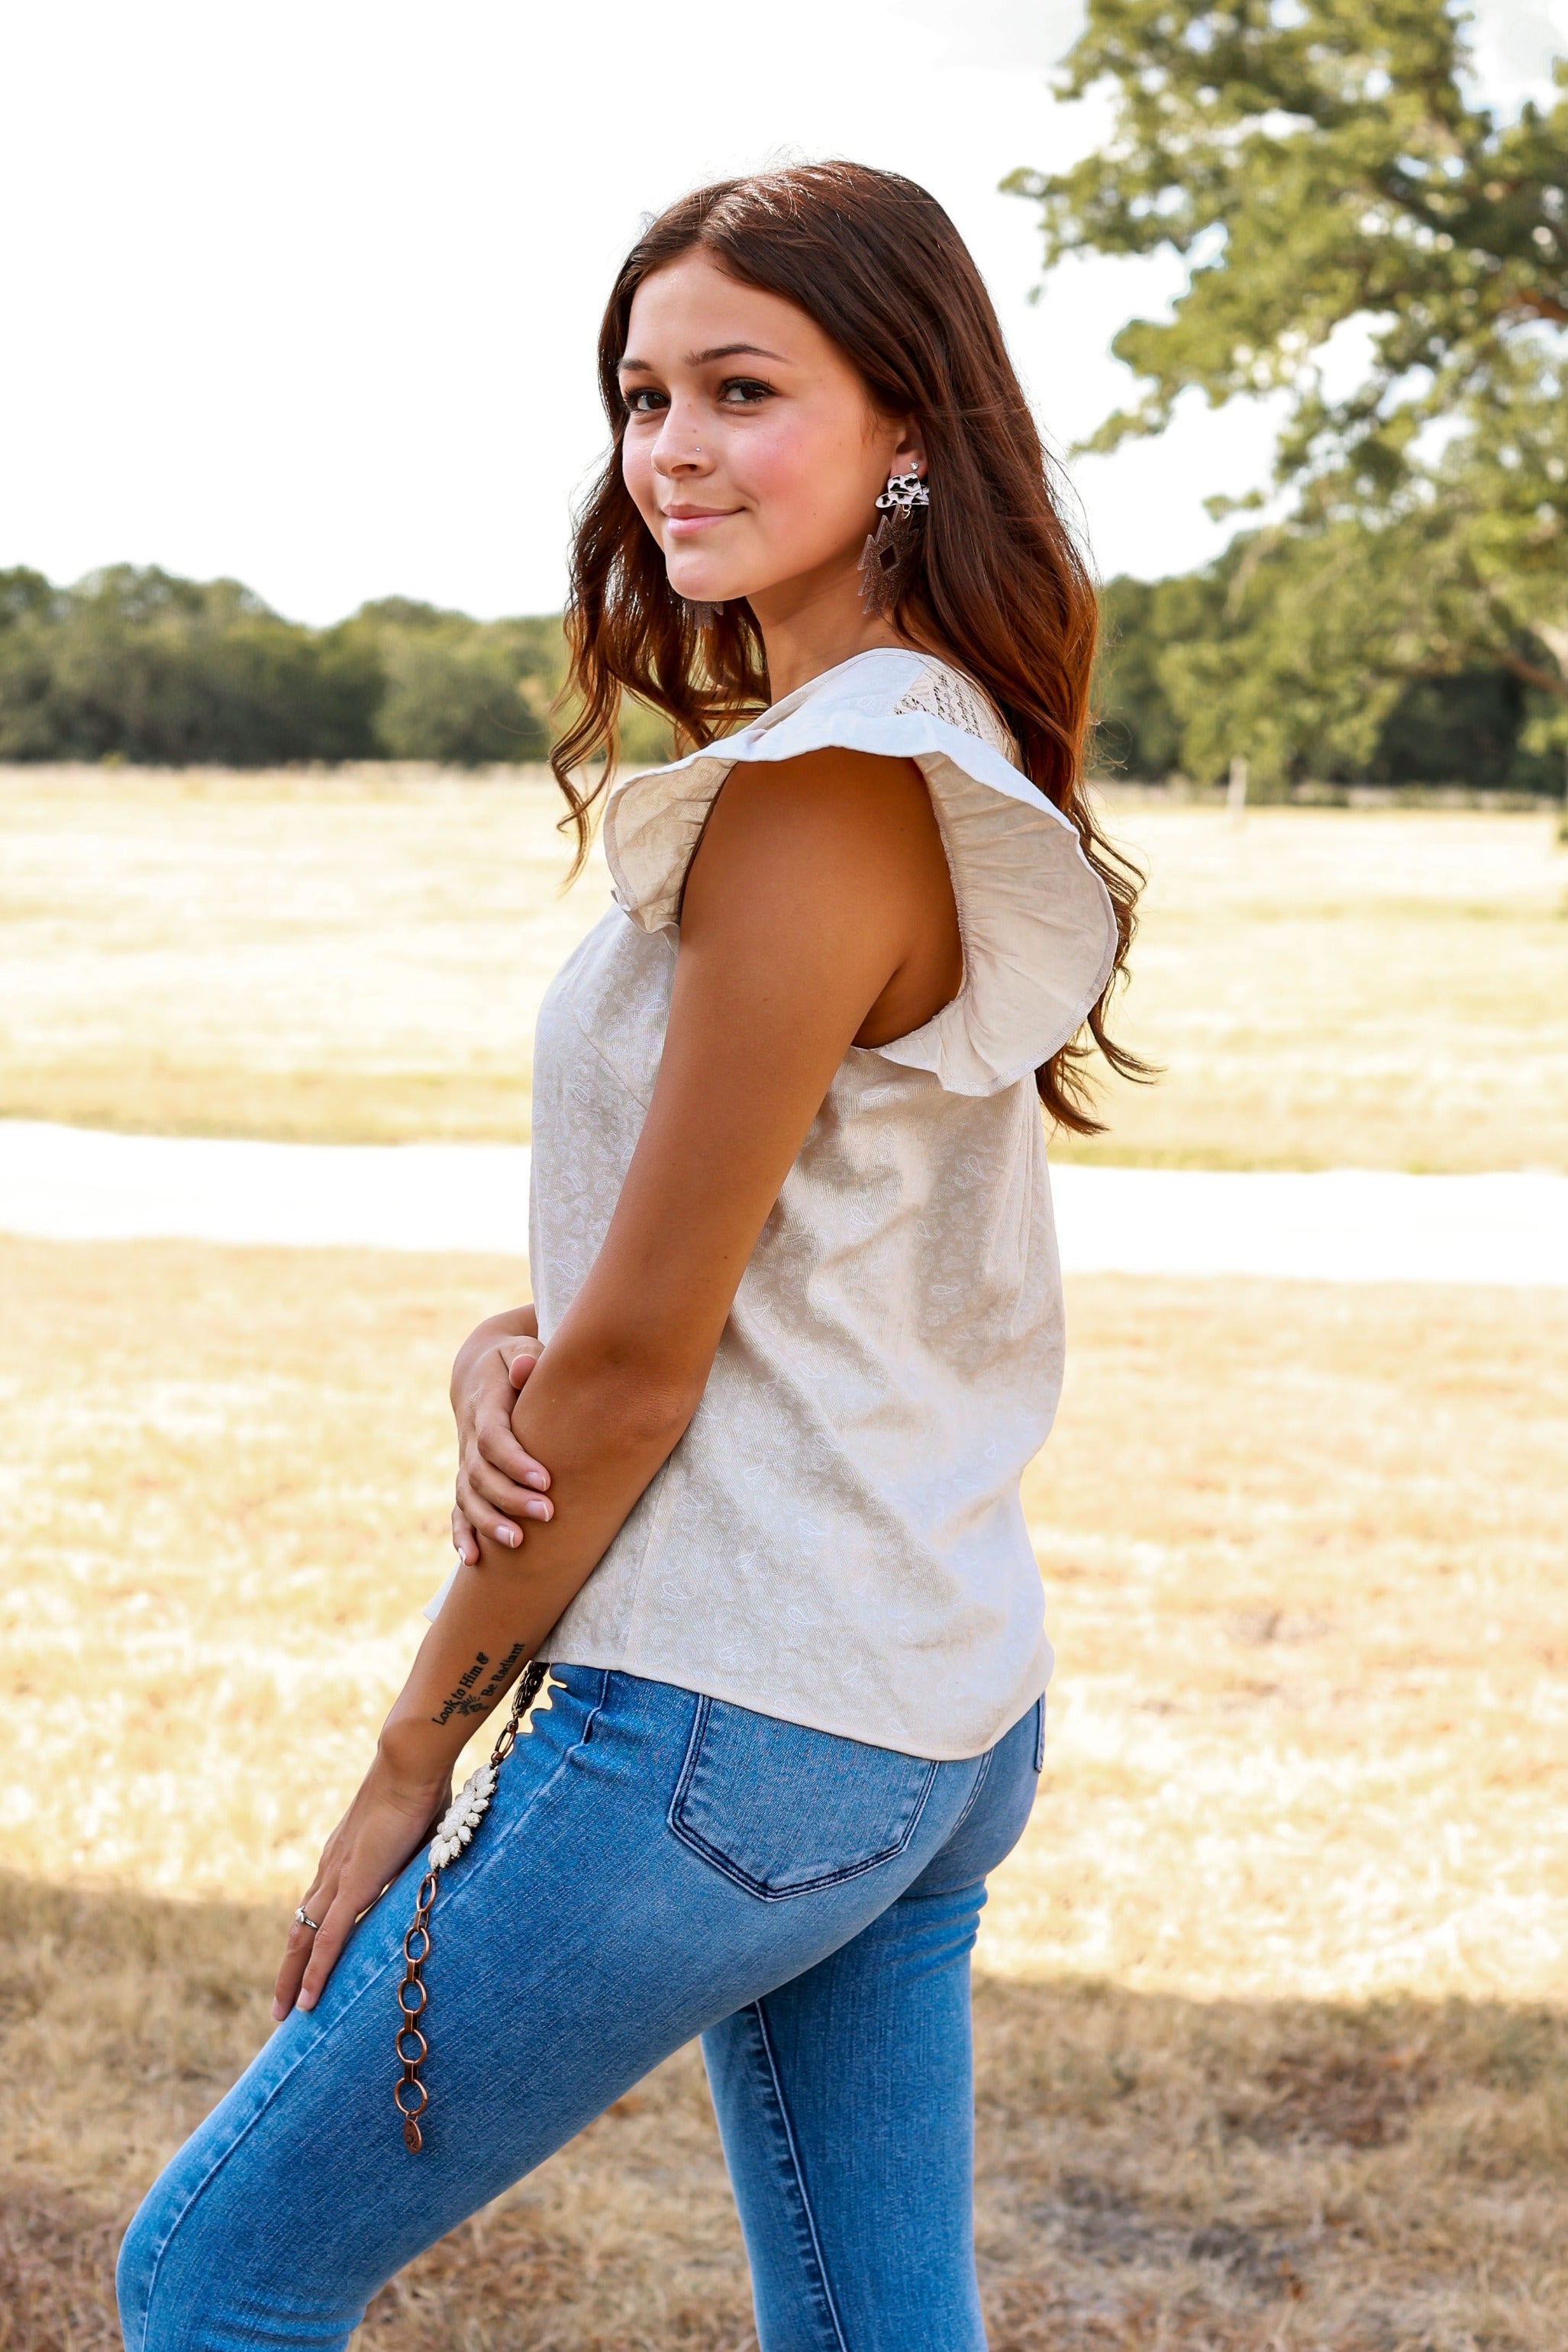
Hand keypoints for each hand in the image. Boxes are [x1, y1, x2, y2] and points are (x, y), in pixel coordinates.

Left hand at [273, 1750, 450, 2019]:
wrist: (411, 1763)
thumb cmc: (422, 1786)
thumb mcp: (418, 1830)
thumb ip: (418, 1853)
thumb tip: (440, 1861)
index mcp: (344, 1854)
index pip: (318, 1904)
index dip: (310, 1936)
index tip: (305, 1962)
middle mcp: (331, 1869)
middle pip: (301, 1928)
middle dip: (290, 1967)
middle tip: (284, 2003)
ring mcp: (338, 1878)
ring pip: (304, 1940)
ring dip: (292, 1977)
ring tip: (286, 2012)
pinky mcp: (352, 1886)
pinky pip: (328, 1940)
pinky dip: (315, 1972)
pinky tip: (308, 2001)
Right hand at [452, 1331, 552, 1561]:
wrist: (480, 1370)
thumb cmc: (515, 1360)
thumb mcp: (520, 1349)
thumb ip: (526, 1357)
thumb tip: (525, 1369)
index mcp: (485, 1405)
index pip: (494, 1438)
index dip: (515, 1461)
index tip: (546, 1481)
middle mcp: (469, 1437)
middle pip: (481, 1474)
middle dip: (511, 1497)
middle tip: (547, 1514)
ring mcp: (465, 1459)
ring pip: (467, 1496)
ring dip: (489, 1522)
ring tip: (516, 1543)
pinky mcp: (467, 1476)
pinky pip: (458, 1508)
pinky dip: (462, 1533)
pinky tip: (473, 1560)